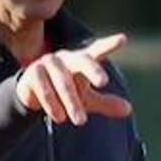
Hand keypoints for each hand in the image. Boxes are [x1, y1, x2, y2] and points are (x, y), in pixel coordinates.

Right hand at [16, 34, 133, 125]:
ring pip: (62, 80)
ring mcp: (47, 63)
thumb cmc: (65, 94)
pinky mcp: (32, 74)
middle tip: (104, 82)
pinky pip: (43, 87)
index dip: (109, 45)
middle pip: (81, 61)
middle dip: (93, 69)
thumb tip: (129, 109)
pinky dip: (52, 103)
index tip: (123, 39)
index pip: (96, 51)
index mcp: (80, 61)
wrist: (33, 99)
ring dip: (71, 101)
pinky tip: (59, 117)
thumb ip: (105, 102)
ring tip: (81, 121)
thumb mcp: (86, 100)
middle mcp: (65, 58)